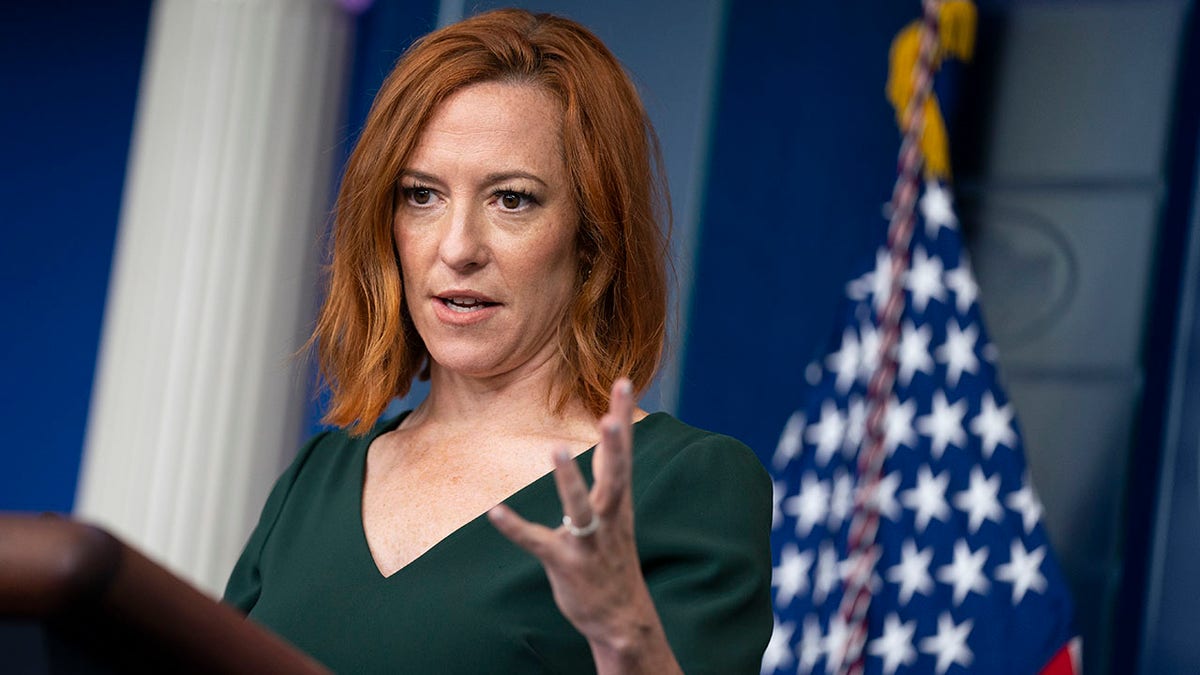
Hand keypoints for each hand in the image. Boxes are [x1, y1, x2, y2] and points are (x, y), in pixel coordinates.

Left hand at [487, 379, 680, 673]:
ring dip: (569, 480)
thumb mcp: (617, 514)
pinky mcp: (566, 563)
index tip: (624, 380)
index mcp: (619, 501)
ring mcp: (589, 541)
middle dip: (614, 446)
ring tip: (556, 449)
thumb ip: (610, 475)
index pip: (623, 450)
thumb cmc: (613, 558)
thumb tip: (612, 436)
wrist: (621, 618)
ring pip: (581, 506)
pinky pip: (538, 542)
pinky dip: (516, 527)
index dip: (622, 415)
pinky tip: (495, 513)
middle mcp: (610, 517)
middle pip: (615, 475)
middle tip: (610, 415)